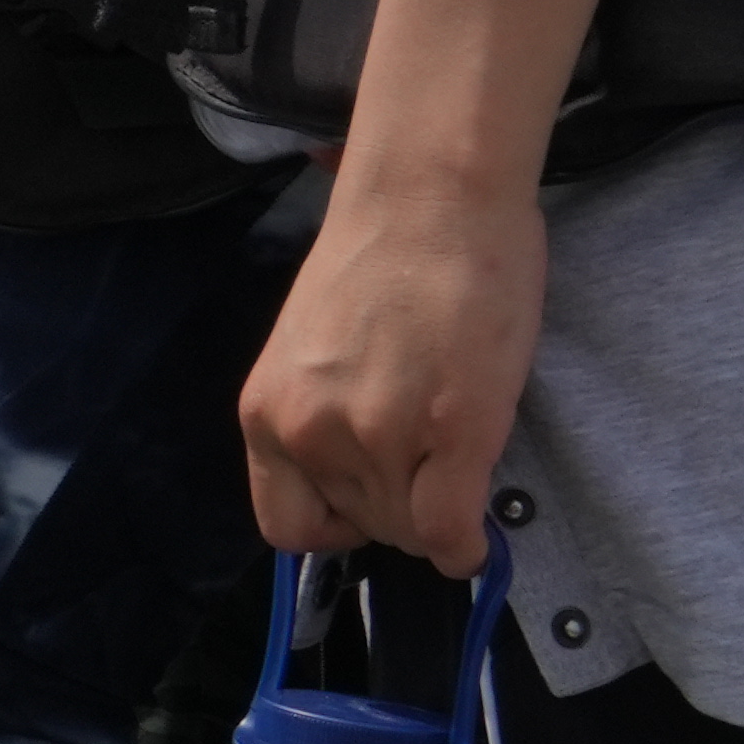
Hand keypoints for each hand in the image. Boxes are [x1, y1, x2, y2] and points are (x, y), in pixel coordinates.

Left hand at [241, 163, 540, 570]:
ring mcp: (380, 434)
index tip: (369, 501)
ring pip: (410, 531)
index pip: (288, 526)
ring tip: (456, 460)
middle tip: (432, 463)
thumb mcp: (313, 355)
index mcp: (267, 413)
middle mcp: (310, 432)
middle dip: (400, 511)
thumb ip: (321, 418)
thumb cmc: (381, 260)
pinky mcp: (454, 429)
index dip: (337, 525)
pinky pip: (450, 527)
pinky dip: (466, 546)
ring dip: (437, 516)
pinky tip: (476, 539)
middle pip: (362, 528)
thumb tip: (356, 478)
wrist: (429, 197)